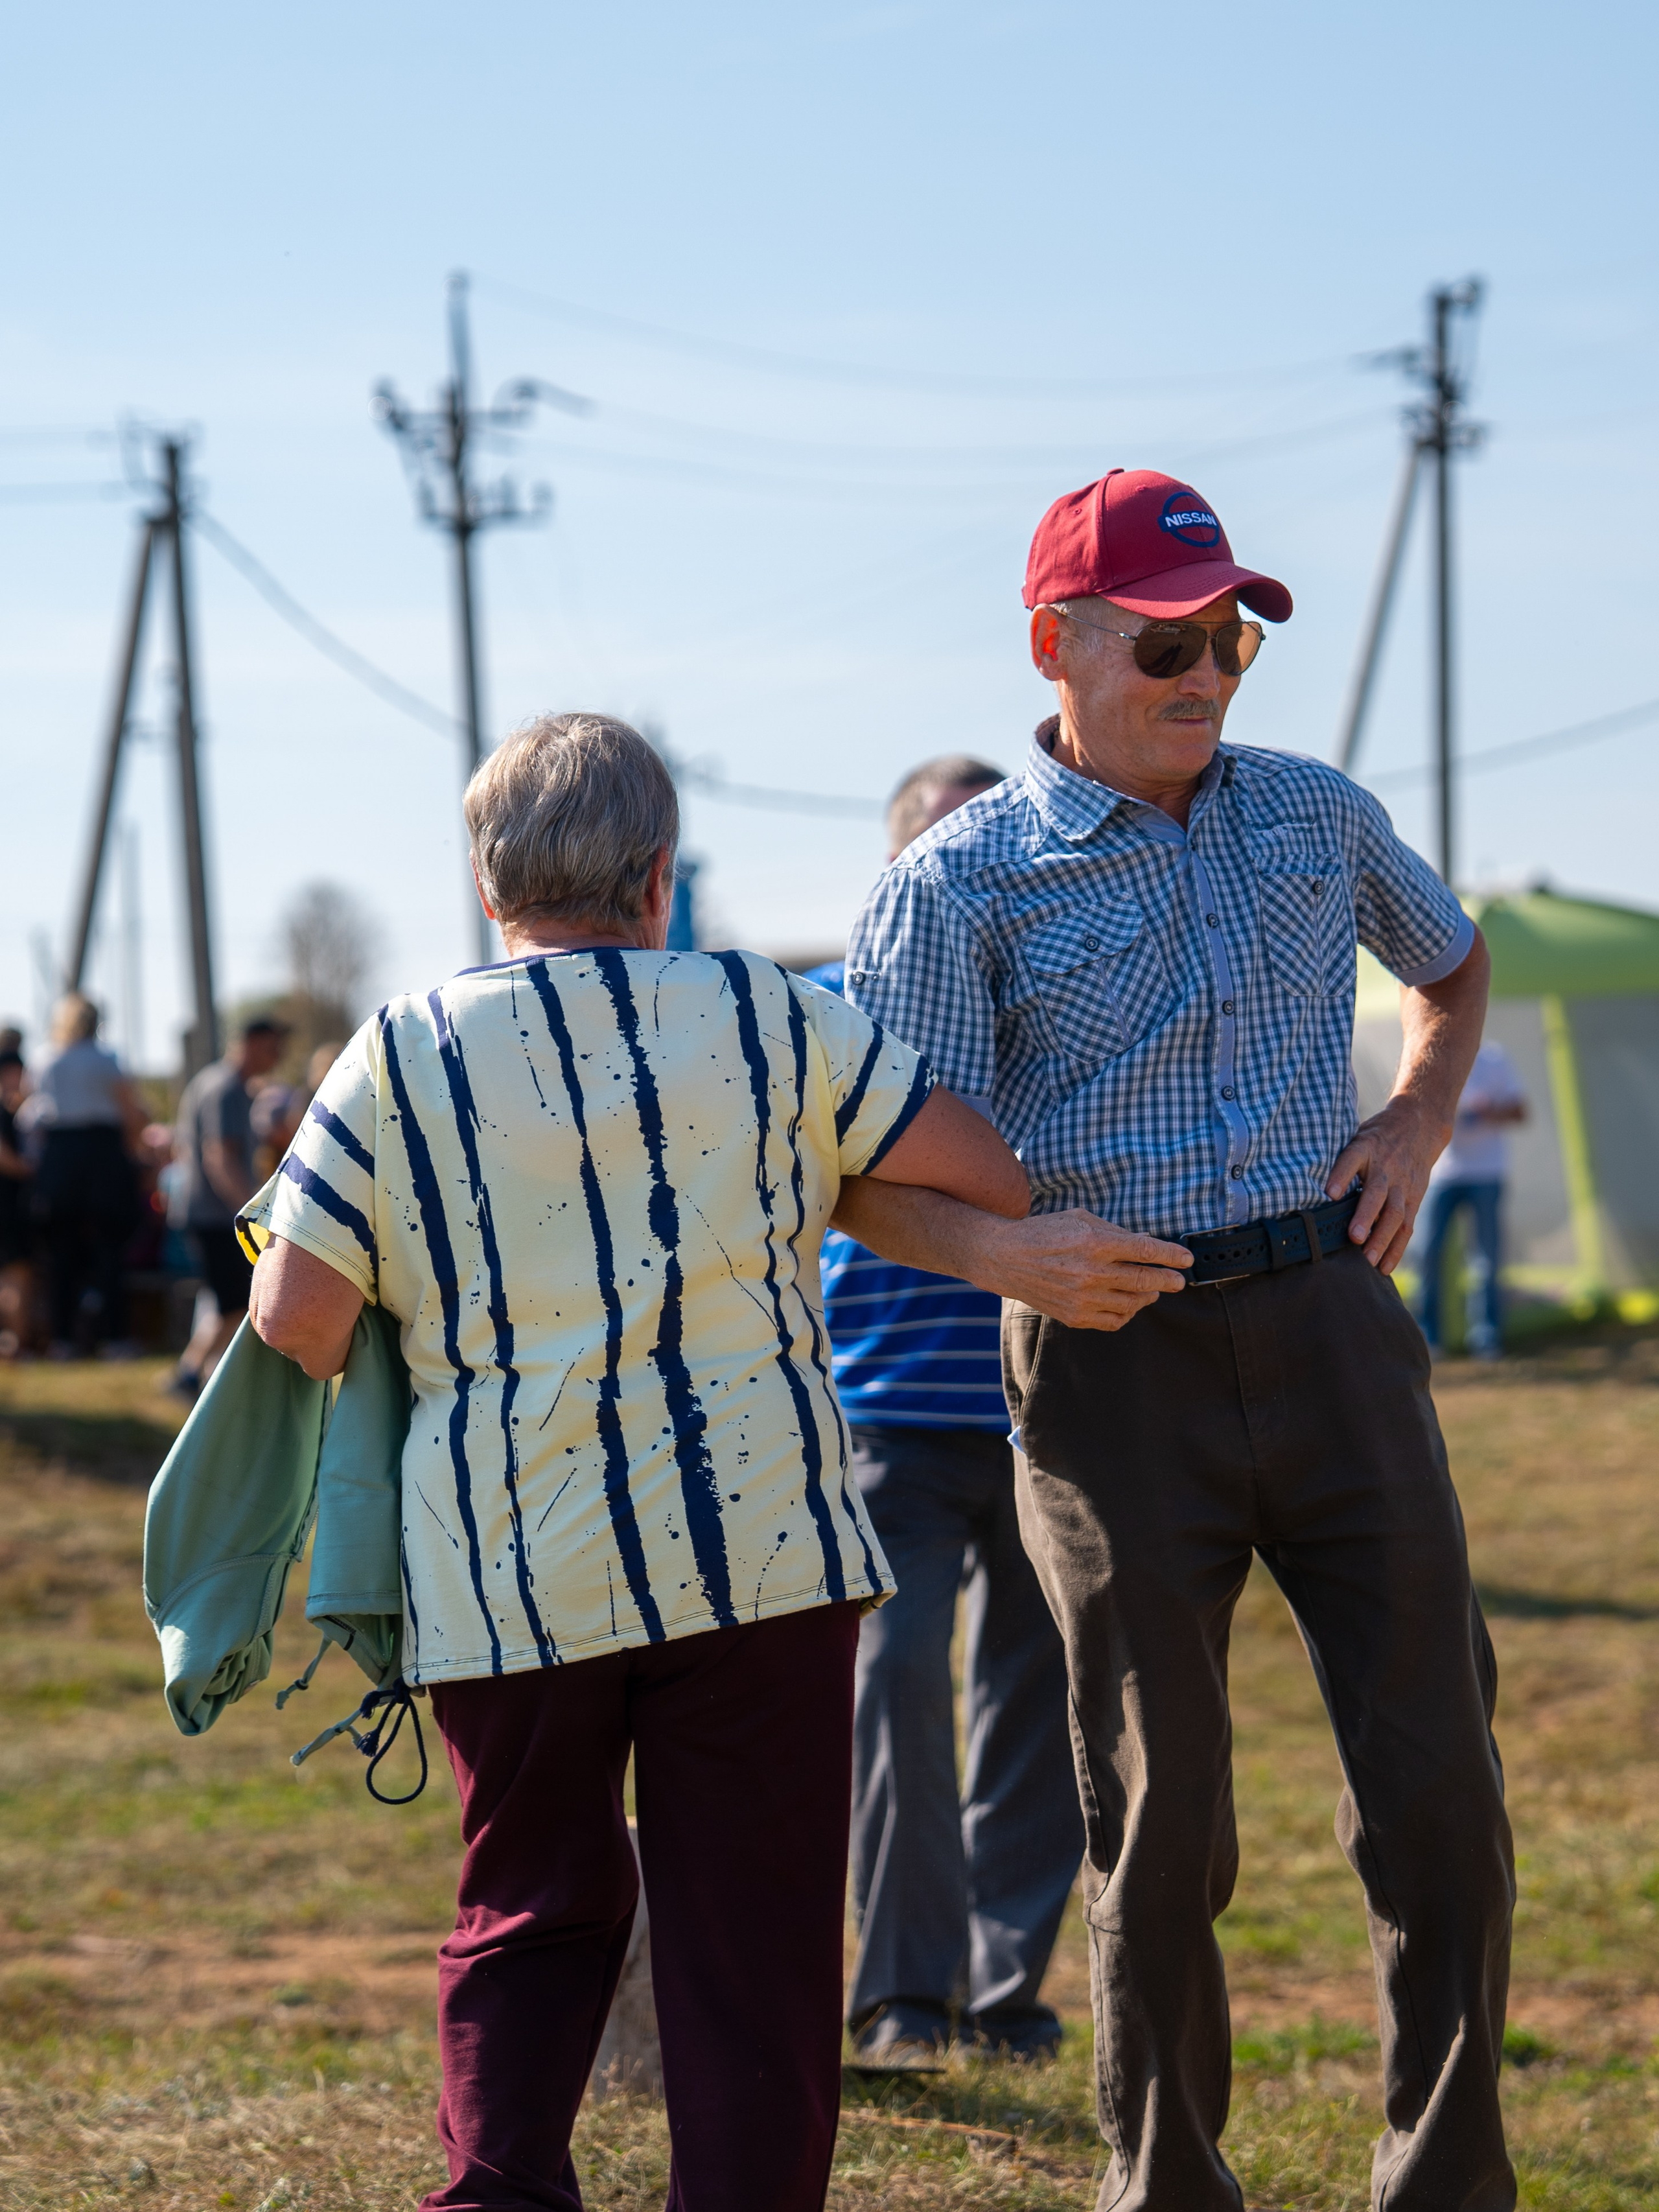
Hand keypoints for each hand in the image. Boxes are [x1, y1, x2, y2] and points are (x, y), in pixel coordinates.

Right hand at [964, 1209, 1191, 1331]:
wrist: (1005, 1258)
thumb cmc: (1044, 1232)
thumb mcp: (1080, 1219)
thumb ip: (1115, 1231)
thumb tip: (1147, 1242)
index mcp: (1094, 1242)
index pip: (1145, 1250)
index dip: (1170, 1255)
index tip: (1186, 1260)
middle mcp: (1091, 1272)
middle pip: (1144, 1280)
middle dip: (1168, 1280)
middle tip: (1179, 1281)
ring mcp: (1083, 1298)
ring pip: (1132, 1303)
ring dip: (1148, 1296)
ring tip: (1152, 1291)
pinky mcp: (1074, 1316)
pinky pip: (1113, 1321)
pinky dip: (1127, 1314)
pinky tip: (1129, 1305)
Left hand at [1327, 1096, 1449, 1273]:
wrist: (1419, 1126)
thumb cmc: (1375, 1137)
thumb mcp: (1356, 1135)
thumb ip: (1337, 1158)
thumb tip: (1300, 1179)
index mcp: (1366, 1147)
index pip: (1352, 1158)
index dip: (1340, 1175)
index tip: (1329, 1193)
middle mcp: (1386, 1167)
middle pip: (1377, 1192)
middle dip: (1366, 1216)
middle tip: (1354, 1237)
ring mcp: (1403, 1185)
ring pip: (1395, 1214)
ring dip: (1382, 1239)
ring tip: (1368, 1261)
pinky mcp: (1414, 1199)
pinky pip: (1407, 1226)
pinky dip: (1396, 1248)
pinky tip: (1384, 1268)